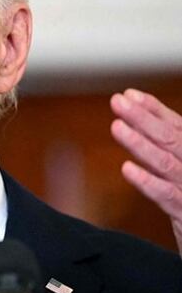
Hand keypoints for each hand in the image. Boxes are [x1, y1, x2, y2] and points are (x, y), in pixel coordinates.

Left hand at [110, 88, 181, 254]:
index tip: (130, 95)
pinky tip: (127, 169)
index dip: (155, 110)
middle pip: (173, 140)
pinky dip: (148, 182)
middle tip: (118, 101)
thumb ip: (172, 156)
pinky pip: (168, 197)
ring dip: (141, 144)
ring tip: (117, 126)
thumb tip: (151, 132)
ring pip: (169, 163)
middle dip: (145, 118)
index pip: (179, 129)